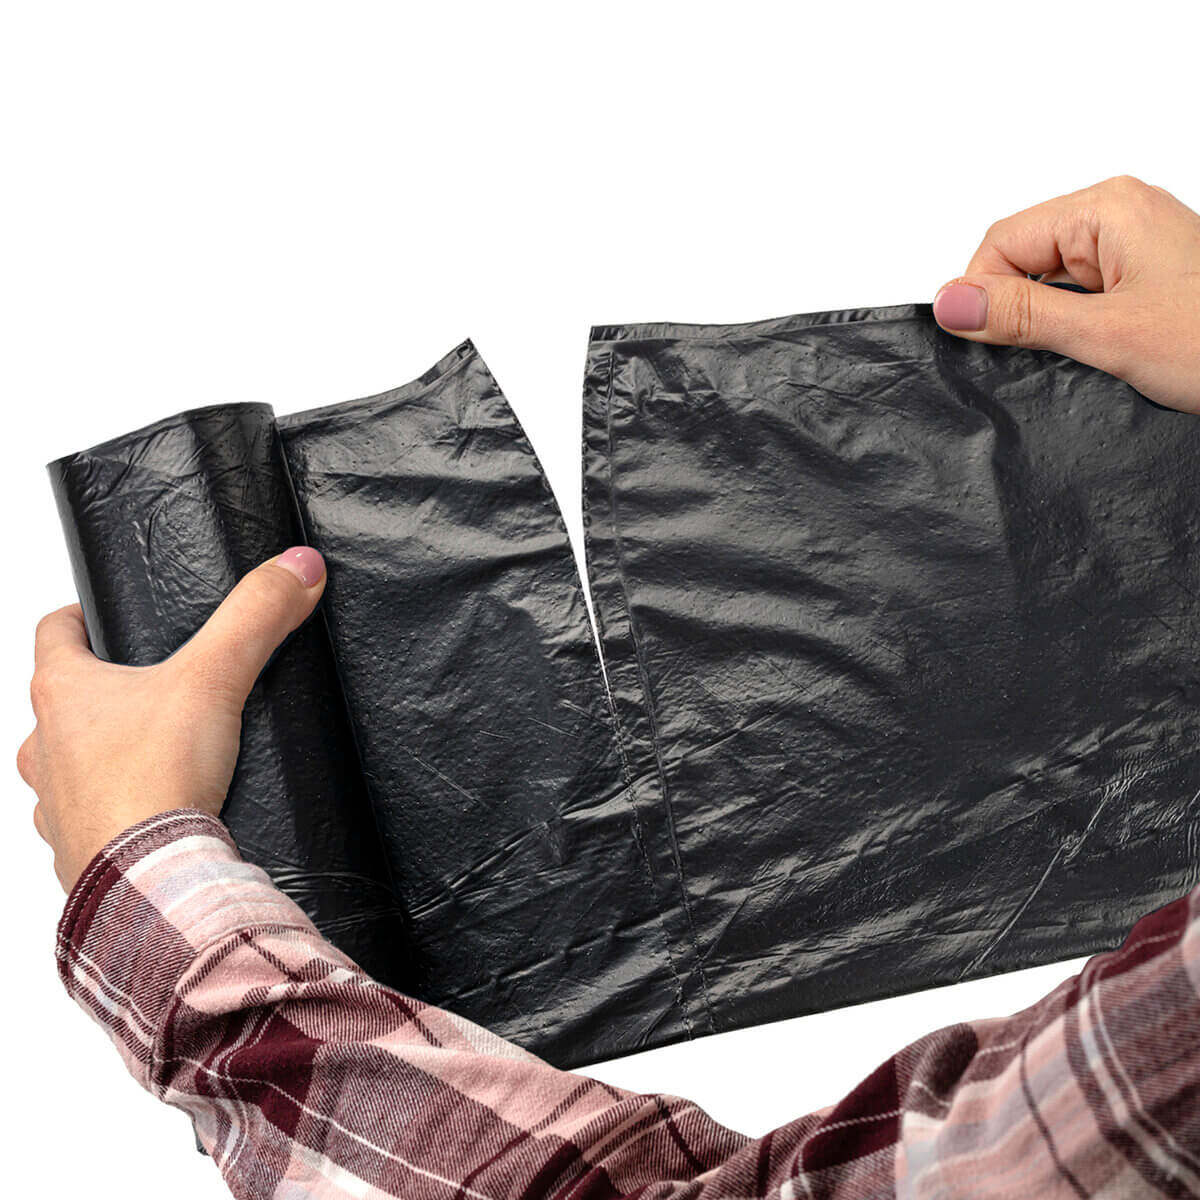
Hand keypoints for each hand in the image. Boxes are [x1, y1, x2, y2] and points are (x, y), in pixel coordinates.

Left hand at [17, 547, 325, 891]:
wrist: (148, 880)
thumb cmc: (155, 779)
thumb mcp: (216, 677)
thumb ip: (258, 615)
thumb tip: (297, 567)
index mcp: (62, 692)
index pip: (54, 631)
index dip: (81, 615)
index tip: (105, 615)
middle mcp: (45, 746)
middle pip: (63, 701)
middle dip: (104, 691)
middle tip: (154, 686)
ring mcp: (55, 803)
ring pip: (68, 765)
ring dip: (101, 755)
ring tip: (158, 753)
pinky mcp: (79, 850)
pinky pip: (90, 820)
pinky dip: (117, 809)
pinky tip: (158, 810)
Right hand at [932, 175, 1199, 413]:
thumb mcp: (1107, 336)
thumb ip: (1021, 317)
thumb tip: (949, 304)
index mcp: (1107, 208)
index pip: (1001, 241)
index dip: (982, 297)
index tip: (987, 345)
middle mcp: (1119, 217)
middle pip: (1021, 260)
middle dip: (1018, 314)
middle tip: (1048, 357)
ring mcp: (1134, 248)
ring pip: (1049, 285)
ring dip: (1048, 327)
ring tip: (1087, 357)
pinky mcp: (1145, 280)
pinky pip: (1079, 300)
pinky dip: (1074, 332)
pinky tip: (1098, 357)